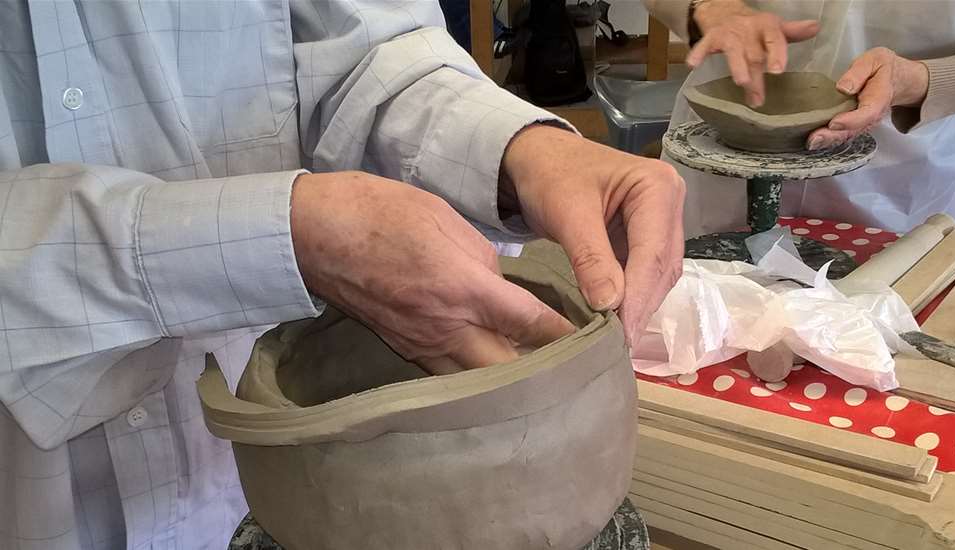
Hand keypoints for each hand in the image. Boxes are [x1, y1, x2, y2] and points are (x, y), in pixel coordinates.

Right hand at [290, 171, 574, 374]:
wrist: (319, 232)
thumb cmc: (384, 212)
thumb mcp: (448, 221)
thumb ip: (486, 263)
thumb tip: (505, 290)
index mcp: (464, 287)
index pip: (531, 324)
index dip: (567, 337)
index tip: (597, 344)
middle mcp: (447, 326)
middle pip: (508, 372)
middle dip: (542, 375)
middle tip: (572, 371)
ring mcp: (423, 345)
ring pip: (477, 383)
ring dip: (509, 383)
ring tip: (540, 381)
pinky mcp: (404, 350)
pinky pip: (449, 376)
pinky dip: (475, 378)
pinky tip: (492, 372)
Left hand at [501, 126, 684, 345]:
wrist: (537, 158)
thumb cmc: (550, 174)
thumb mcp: (567, 213)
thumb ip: (590, 258)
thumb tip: (610, 307)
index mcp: (658, 187)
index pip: (654, 252)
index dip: (639, 296)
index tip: (622, 334)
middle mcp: (670, 204)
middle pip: (662, 266)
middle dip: (640, 305)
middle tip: (619, 345)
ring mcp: (661, 223)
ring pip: (658, 275)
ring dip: (638, 306)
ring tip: (617, 339)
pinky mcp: (646, 240)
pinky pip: (645, 274)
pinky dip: (631, 298)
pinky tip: (616, 321)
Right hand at [688, 0, 818, 106]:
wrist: (724, 11)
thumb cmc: (753, 27)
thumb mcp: (774, 28)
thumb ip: (792, 33)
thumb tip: (816, 28)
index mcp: (767, 27)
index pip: (775, 39)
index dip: (776, 54)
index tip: (777, 70)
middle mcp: (748, 29)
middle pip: (754, 54)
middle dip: (757, 77)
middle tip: (759, 99)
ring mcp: (729, 34)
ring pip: (733, 52)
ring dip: (737, 67)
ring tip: (741, 83)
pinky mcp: (711, 38)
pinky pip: (704, 46)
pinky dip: (698, 54)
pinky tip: (693, 65)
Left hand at [807, 47, 928, 149]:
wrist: (896, 80)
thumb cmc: (882, 68)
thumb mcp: (874, 60)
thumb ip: (859, 72)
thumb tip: (842, 88)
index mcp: (878, 98)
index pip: (866, 114)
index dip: (850, 120)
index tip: (833, 123)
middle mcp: (872, 116)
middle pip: (854, 130)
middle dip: (833, 136)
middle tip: (813, 140)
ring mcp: (863, 123)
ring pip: (847, 136)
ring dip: (828, 141)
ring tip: (811, 143)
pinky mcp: (855, 125)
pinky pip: (843, 134)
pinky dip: (828, 139)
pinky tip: (814, 141)